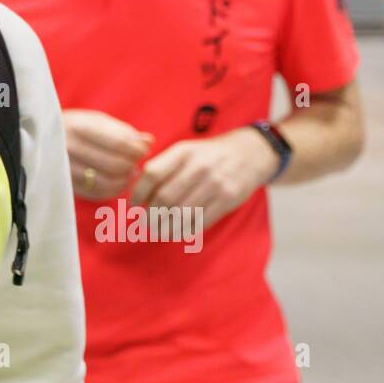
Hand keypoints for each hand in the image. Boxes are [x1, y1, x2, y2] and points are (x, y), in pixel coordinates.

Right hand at [62, 109, 153, 200]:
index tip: (144, 150)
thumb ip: (123, 131)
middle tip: (136, 162)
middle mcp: (69, 148)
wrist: (39, 139)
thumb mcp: (96, 121)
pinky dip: (112, 191)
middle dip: (131, 165)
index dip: (136, 149)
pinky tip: (118, 183)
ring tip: (129, 173)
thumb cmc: (75, 128)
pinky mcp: (64, 186)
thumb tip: (149, 141)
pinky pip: (96, 194)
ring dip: (124, 180)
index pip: (118, 143)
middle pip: (114, 165)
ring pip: (106, 183)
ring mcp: (65, 170)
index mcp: (78, 127)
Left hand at [132, 127, 279, 227]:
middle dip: (149, 215)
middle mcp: (198, 166)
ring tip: (156, 231)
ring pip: (181, 213)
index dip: (138, 193)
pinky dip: (183, 230)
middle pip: (164, 197)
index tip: (133, 205)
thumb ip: (162, 166)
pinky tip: (175, 232)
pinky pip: (200, 221)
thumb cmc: (208, 155)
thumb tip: (136, 190)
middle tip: (143, 223)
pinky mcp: (228, 199)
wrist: (250, 153)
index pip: (152, 174)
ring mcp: (215, 183)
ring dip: (164, 227)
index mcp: (183, 152)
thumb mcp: (185, 150)